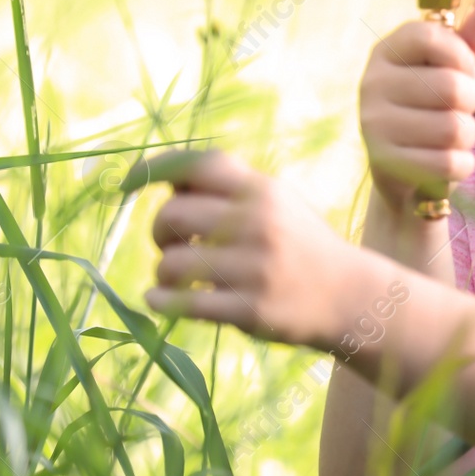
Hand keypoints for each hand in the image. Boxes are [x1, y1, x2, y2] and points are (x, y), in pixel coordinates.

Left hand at [138, 148, 382, 351]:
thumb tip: (163, 175)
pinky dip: (160, 300)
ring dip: (162, 271)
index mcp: (262, 191)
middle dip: (160, 231)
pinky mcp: (249, 310)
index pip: (195, 166)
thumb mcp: (275, 202)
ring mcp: (254, 268)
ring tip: (177, 276)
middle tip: (171, 243)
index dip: (152, 170)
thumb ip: (228, 186)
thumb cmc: (300, 243)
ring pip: (170, 263)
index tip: (126, 185)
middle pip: (171, 214)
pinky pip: (181, 304)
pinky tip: (161, 298)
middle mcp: (258, 224)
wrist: (348, 295)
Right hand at [357, 0, 474, 216]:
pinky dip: (462, 164)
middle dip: (471, 101)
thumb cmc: (433, 104)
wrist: (402, 167)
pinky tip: (447, 159)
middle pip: (453, 88)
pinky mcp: (385, 164)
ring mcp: (374, 125)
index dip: (462, 56)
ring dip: (467, 135)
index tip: (462, 69)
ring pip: (455, 129)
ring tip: (451, 134)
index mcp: (386, 51)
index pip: (431, 38)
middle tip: (457, 108)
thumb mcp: (451, 67)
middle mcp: (372, 83)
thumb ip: (471, 39)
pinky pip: (450, 163)